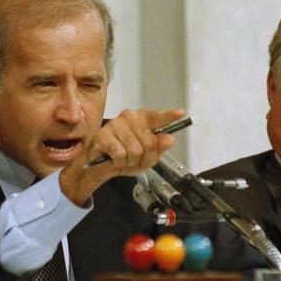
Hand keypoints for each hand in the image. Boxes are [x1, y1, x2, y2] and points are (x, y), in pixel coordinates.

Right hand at [59, 108, 185, 204]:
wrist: (100, 166)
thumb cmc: (124, 158)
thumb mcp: (146, 156)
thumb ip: (158, 147)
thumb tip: (169, 139)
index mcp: (142, 120)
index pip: (157, 117)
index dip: (169, 116)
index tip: (180, 113)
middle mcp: (129, 118)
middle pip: (149, 142)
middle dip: (145, 157)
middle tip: (136, 160)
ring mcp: (116, 125)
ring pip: (135, 150)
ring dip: (131, 161)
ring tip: (124, 159)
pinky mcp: (104, 136)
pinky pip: (121, 155)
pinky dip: (119, 162)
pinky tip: (114, 159)